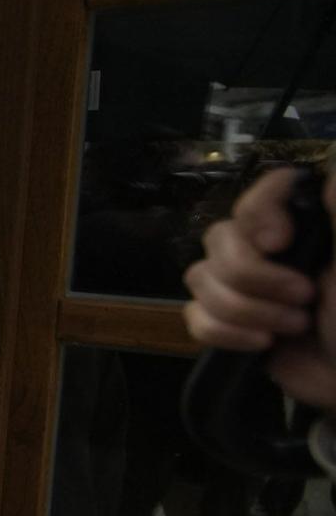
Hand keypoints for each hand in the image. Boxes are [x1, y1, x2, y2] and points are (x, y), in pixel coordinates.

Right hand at [184, 167, 335, 407]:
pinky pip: (193, 315)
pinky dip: (222, 332)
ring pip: (200, 278)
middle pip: (219, 238)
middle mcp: (265, 249)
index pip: (257, 195)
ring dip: (245, 309)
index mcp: (301, 227)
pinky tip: (260, 344)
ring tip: (293, 328)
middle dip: (254, 277)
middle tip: (303, 298)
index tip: (280, 242)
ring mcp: (242, 287)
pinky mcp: (227, 323)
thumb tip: (328, 170)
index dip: (257, 213)